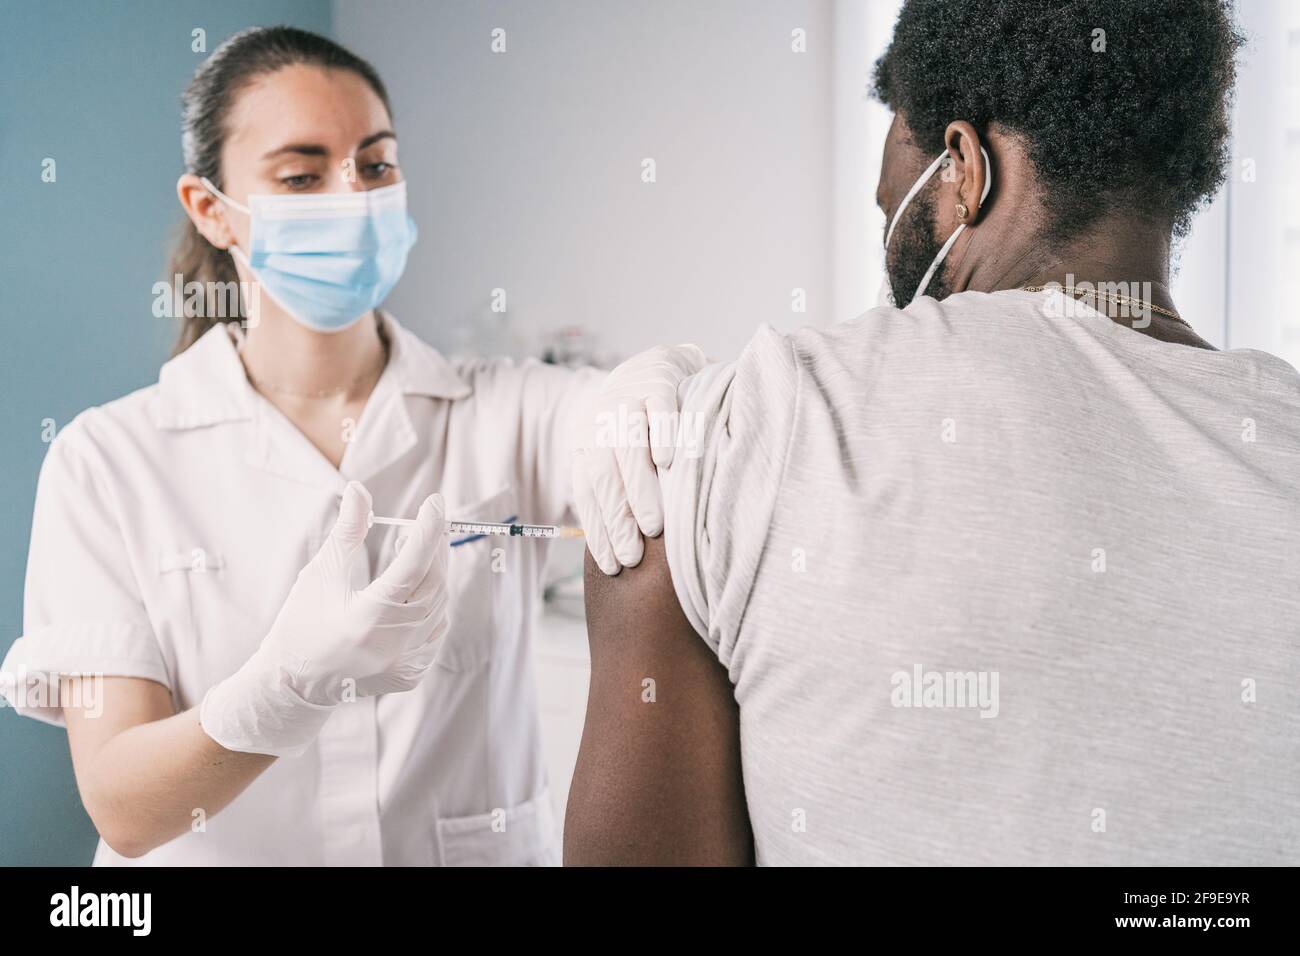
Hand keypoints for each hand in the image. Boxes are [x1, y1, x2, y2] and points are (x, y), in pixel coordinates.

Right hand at [200, 482, 448, 756]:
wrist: (294, 682)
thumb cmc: (302, 622)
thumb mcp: (321, 573)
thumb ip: (347, 531)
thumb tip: (359, 489)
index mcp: (365, 620)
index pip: (412, 568)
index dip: (427, 531)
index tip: (435, 502)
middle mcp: (390, 647)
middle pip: (433, 586)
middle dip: (435, 550)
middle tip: (431, 524)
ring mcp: (404, 665)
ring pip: (439, 608)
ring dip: (435, 578)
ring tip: (421, 556)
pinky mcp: (411, 675)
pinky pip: (435, 632)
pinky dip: (432, 608)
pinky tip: (416, 595)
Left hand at [571, 344, 706, 574]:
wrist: (654, 366)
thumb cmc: (639, 427)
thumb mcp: (617, 455)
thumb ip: (616, 491)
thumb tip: (621, 555)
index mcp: (586, 442)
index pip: (587, 491)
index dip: (599, 530)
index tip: (613, 566)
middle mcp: (601, 420)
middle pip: (603, 473)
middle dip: (617, 518)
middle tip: (634, 555)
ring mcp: (629, 398)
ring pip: (627, 445)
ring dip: (638, 489)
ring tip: (653, 526)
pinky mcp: (659, 381)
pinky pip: (658, 409)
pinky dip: (661, 436)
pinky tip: (667, 464)